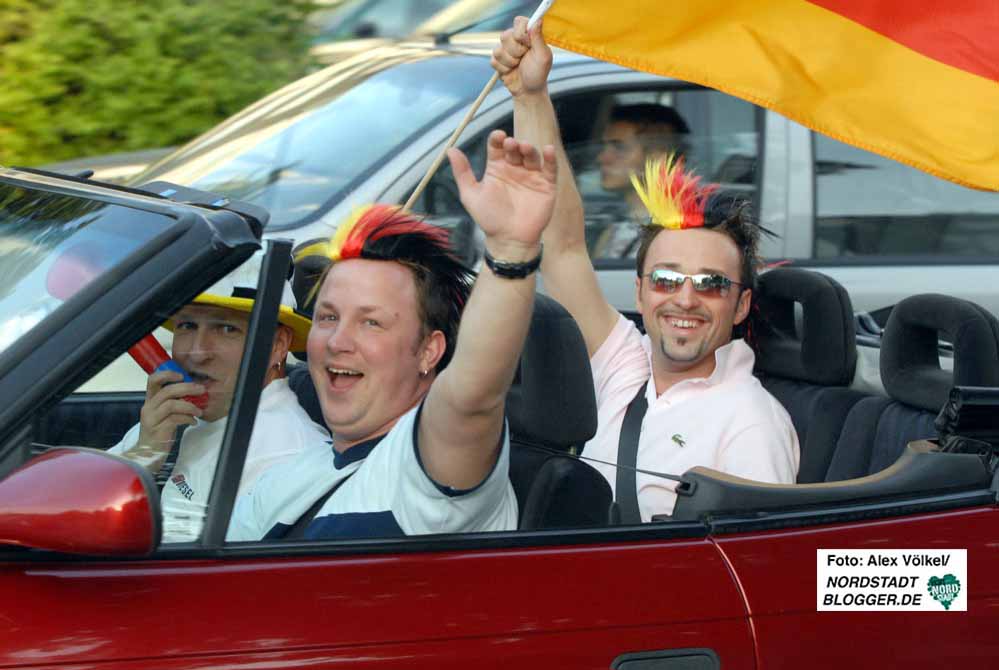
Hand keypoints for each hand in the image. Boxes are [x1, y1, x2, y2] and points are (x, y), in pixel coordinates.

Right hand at [136, 370, 203, 452]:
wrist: (148, 454)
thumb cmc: (159, 432)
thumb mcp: (163, 414)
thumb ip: (173, 402)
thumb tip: (193, 391)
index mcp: (150, 400)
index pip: (153, 380)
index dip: (167, 374)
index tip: (182, 375)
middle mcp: (148, 407)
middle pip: (167, 390)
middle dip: (187, 387)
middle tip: (201, 390)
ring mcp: (151, 419)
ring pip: (171, 404)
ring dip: (190, 406)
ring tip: (199, 411)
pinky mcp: (158, 430)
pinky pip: (175, 419)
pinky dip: (188, 418)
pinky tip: (193, 422)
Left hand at [448, 130, 556, 259]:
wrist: (509, 240)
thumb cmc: (489, 219)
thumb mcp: (471, 195)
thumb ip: (462, 173)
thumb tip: (450, 149)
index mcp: (497, 168)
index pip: (497, 147)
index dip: (497, 139)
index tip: (498, 136)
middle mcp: (514, 169)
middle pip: (515, 149)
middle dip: (513, 144)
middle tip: (511, 144)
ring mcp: (531, 176)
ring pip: (531, 155)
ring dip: (529, 148)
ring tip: (524, 147)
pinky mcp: (546, 185)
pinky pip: (550, 168)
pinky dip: (550, 158)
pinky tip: (548, 149)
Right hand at [492, 16, 551, 97]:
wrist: (528, 90)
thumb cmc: (538, 73)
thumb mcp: (543, 56)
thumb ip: (539, 38)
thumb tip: (538, 20)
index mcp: (528, 34)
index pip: (519, 21)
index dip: (520, 33)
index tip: (527, 44)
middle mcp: (515, 38)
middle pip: (505, 36)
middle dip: (516, 51)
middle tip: (524, 58)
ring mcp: (504, 49)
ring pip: (498, 50)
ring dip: (510, 62)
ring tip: (518, 65)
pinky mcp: (496, 59)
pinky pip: (493, 60)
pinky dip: (503, 69)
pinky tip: (511, 71)